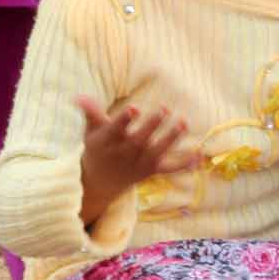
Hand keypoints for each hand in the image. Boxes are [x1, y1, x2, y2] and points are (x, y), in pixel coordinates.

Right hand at [75, 96, 196, 226]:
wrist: (99, 182)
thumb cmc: (97, 148)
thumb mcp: (90, 130)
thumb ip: (90, 112)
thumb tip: (79, 96)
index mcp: (109, 142)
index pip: (116, 130)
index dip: (124, 120)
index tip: (134, 108)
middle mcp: (125, 154)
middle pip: (139, 140)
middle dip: (152, 125)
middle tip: (164, 108)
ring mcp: (139, 164)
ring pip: (157, 152)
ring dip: (171, 138)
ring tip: (183, 122)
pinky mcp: (151, 171)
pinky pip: (169, 169)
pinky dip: (184, 165)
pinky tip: (199, 157)